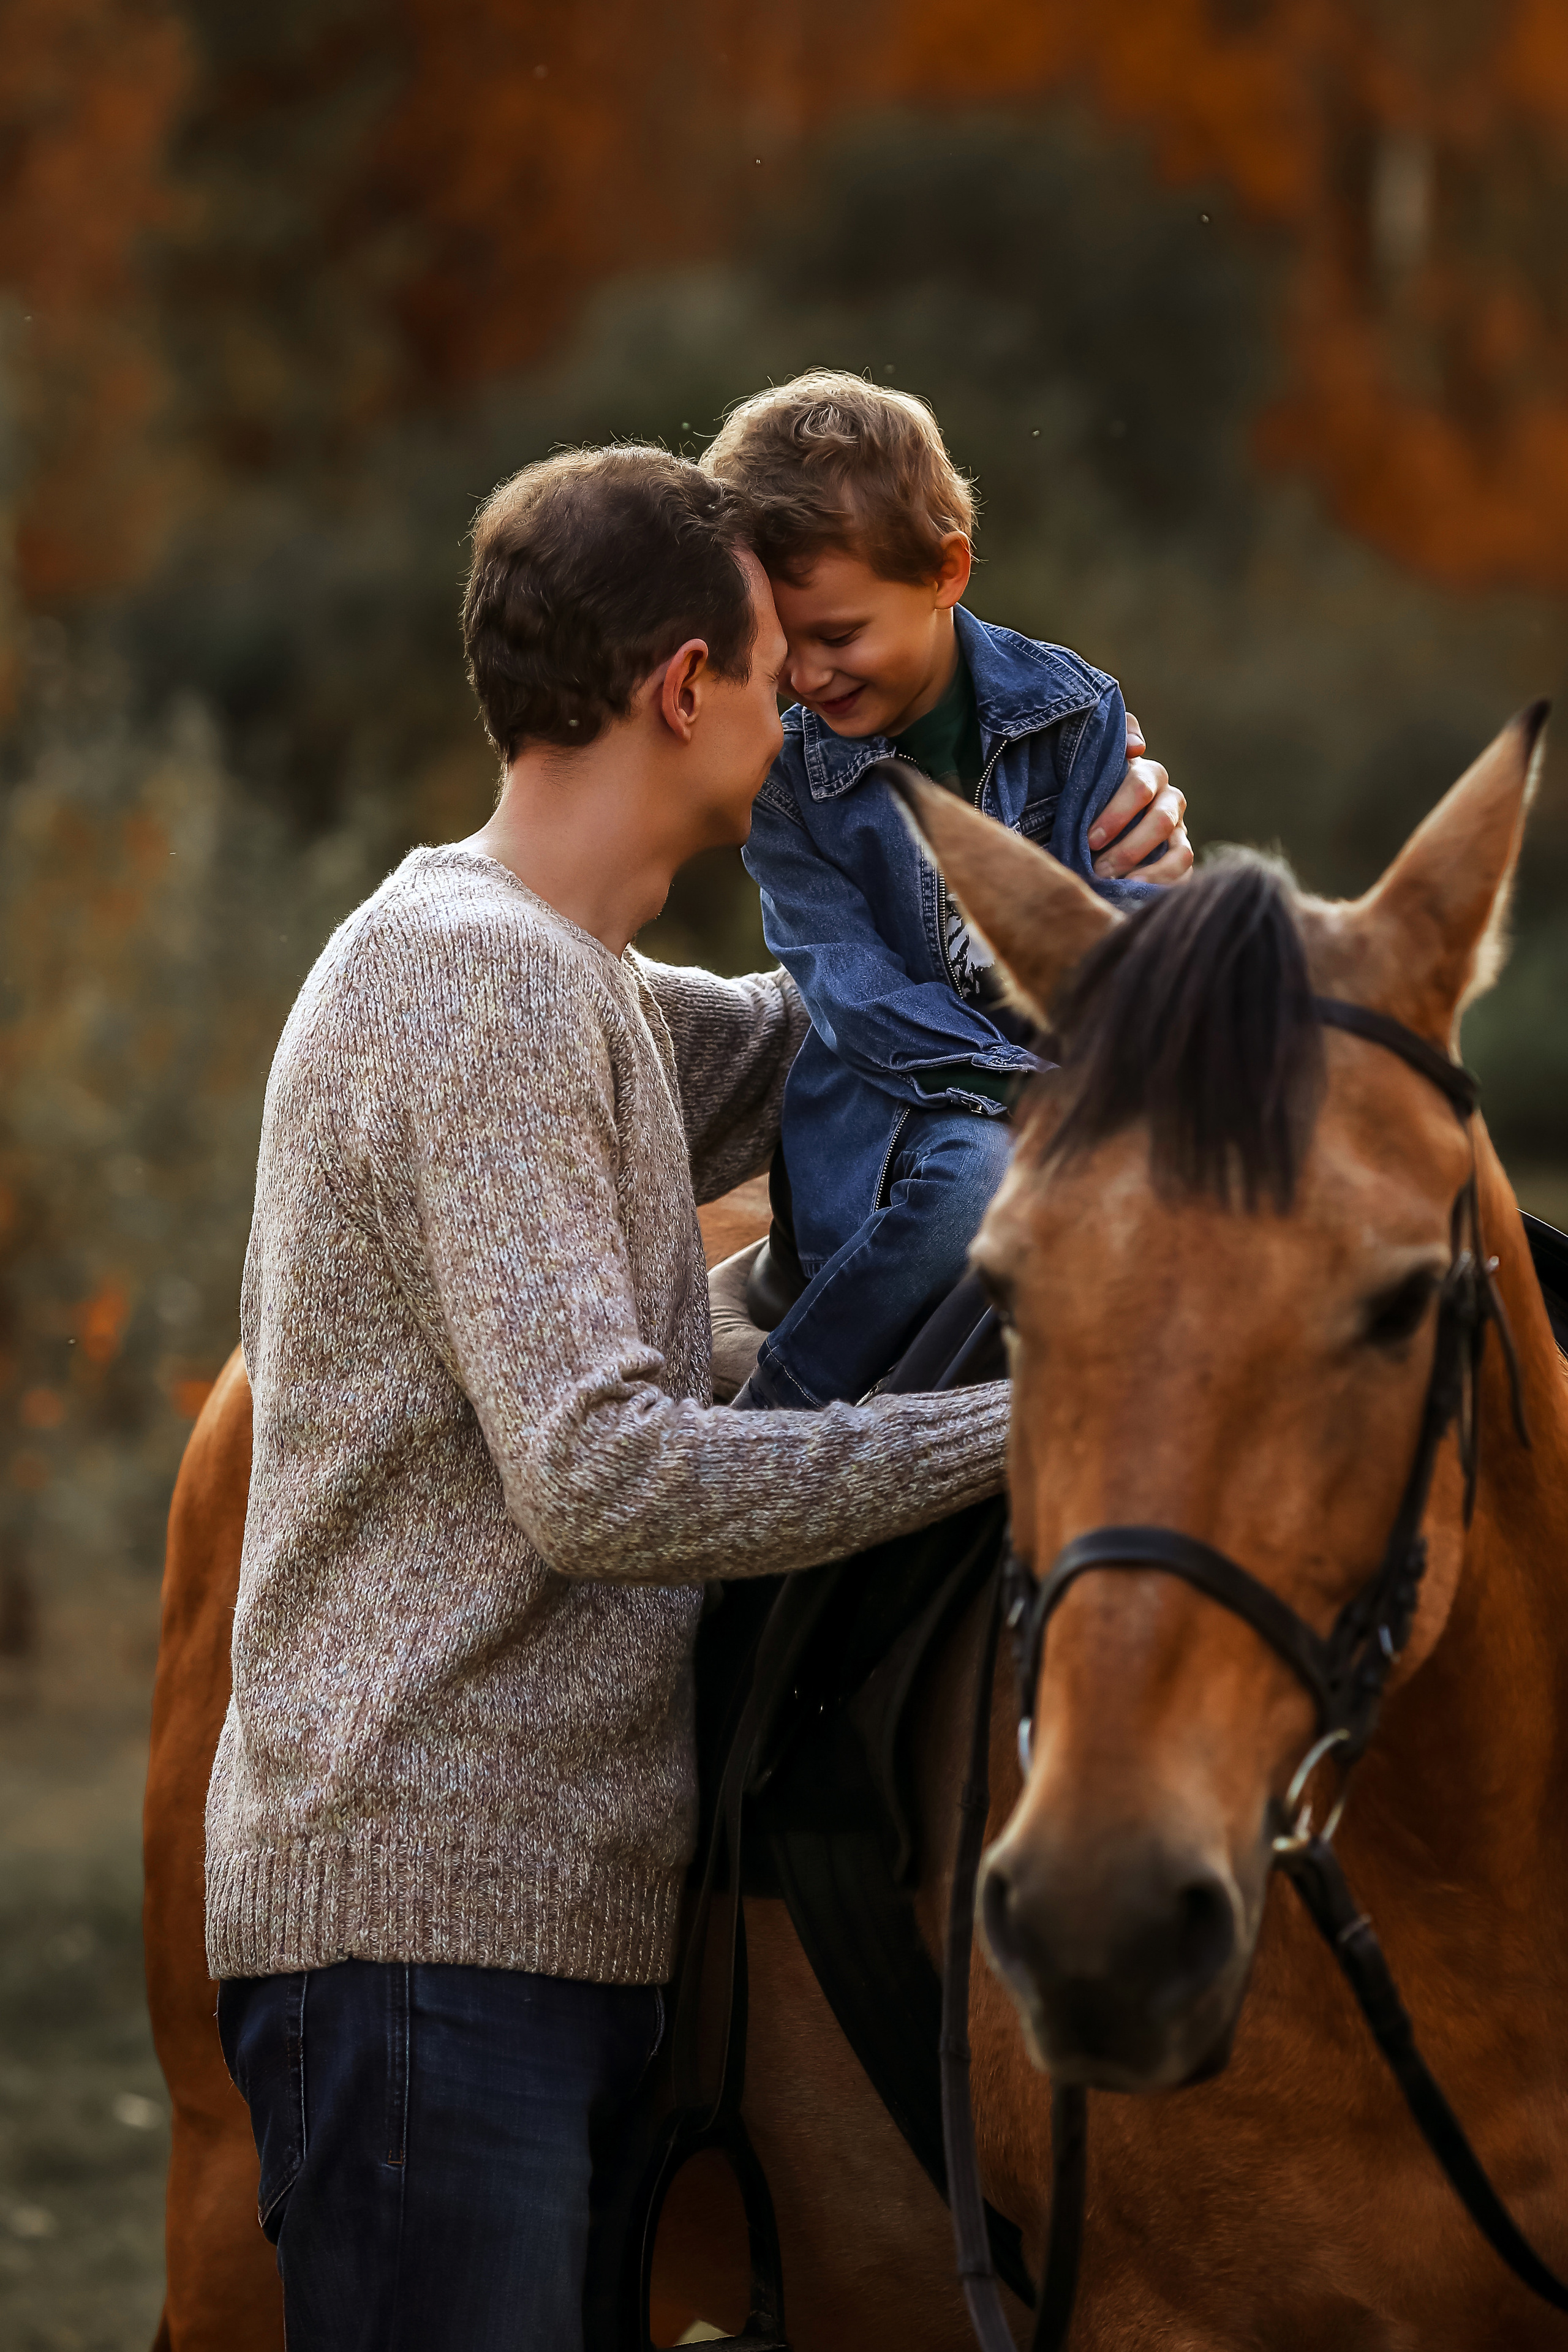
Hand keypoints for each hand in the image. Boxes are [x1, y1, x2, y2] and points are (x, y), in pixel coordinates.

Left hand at [1088, 712, 1191, 884]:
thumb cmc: (1091, 787)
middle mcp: (1169, 800)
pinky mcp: (1179, 857)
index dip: (1116, 813)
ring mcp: (1179, 831)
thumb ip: (1114, 739)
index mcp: (1148, 774)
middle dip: (1128, 848)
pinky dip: (1162, 887)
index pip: (1140, 787)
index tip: (1089, 838)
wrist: (1095, 816)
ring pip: (1180, 852)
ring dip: (1150, 873)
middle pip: (1161, 821)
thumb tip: (1137, 746)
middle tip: (1098, 869)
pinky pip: (1184, 875)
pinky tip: (1135, 895)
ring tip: (1118, 887)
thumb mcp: (1094, 761)